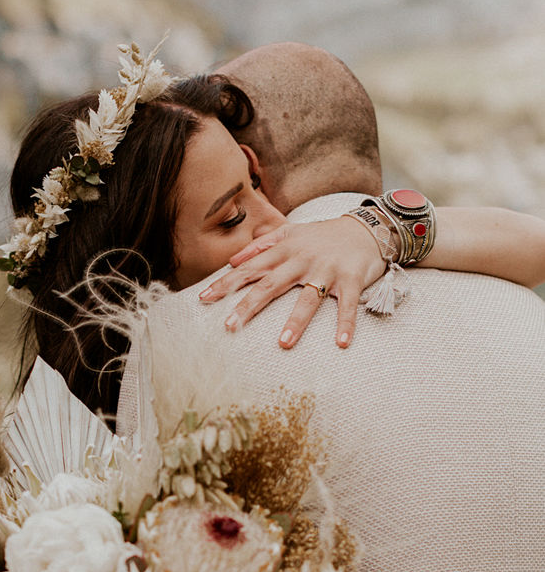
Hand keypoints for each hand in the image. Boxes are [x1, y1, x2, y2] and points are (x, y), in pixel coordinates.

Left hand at [199, 217, 385, 348]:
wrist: (367, 228)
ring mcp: (327, 269)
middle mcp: (302, 259)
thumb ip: (261, 245)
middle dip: (249, 305)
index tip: (204, 299)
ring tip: (284, 343)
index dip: (227, 283)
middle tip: (230, 326)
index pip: (250, 268)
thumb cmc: (324, 236)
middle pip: (272, 284)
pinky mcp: (352, 279)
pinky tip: (342, 343)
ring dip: (297, 320)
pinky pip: (348, 304)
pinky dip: (346, 323)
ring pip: (309, 296)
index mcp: (285, 250)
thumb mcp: (290, 233)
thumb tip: (232, 260)